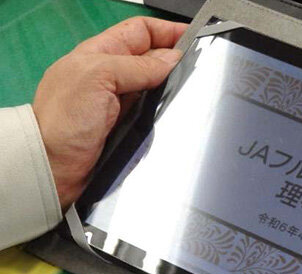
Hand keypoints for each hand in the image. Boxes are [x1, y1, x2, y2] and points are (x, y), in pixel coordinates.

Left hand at [33, 17, 187, 209]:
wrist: (55, 167)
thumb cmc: (67, 119)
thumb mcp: (98, 76)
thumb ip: (137, 66)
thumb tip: (173, 60)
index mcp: (100, 54)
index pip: (140, 31)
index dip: (166, 30)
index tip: (194, 38)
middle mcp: (112, 76)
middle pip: (153, 59)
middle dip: (175, 60)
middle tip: (200, 68)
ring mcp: (121, 103)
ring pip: (156, 87)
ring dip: (173, 88)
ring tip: (195, 90)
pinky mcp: (128, 128)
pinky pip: (154, 113)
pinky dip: (167, 110)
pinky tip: (180, 112)